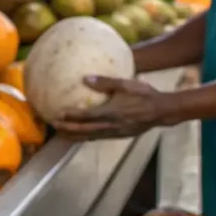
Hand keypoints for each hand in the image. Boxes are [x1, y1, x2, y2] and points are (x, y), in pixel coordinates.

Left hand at [51, 76, 182, 141]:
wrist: (161, 111)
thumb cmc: (144, 95)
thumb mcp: (125, 84)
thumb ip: (105, 82)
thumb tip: (85, 78)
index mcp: (111, 113)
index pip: (86, 116)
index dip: (71, 116)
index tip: (58, 114)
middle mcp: (111, 125)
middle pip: (84, 130)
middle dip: (68, 129)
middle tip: (54, 127)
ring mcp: (114, 132)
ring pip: (90, 137)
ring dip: (75, 136)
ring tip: (62, 134)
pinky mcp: (119, 135)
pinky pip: (98, 137)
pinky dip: (86, 137)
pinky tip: (80, 134)